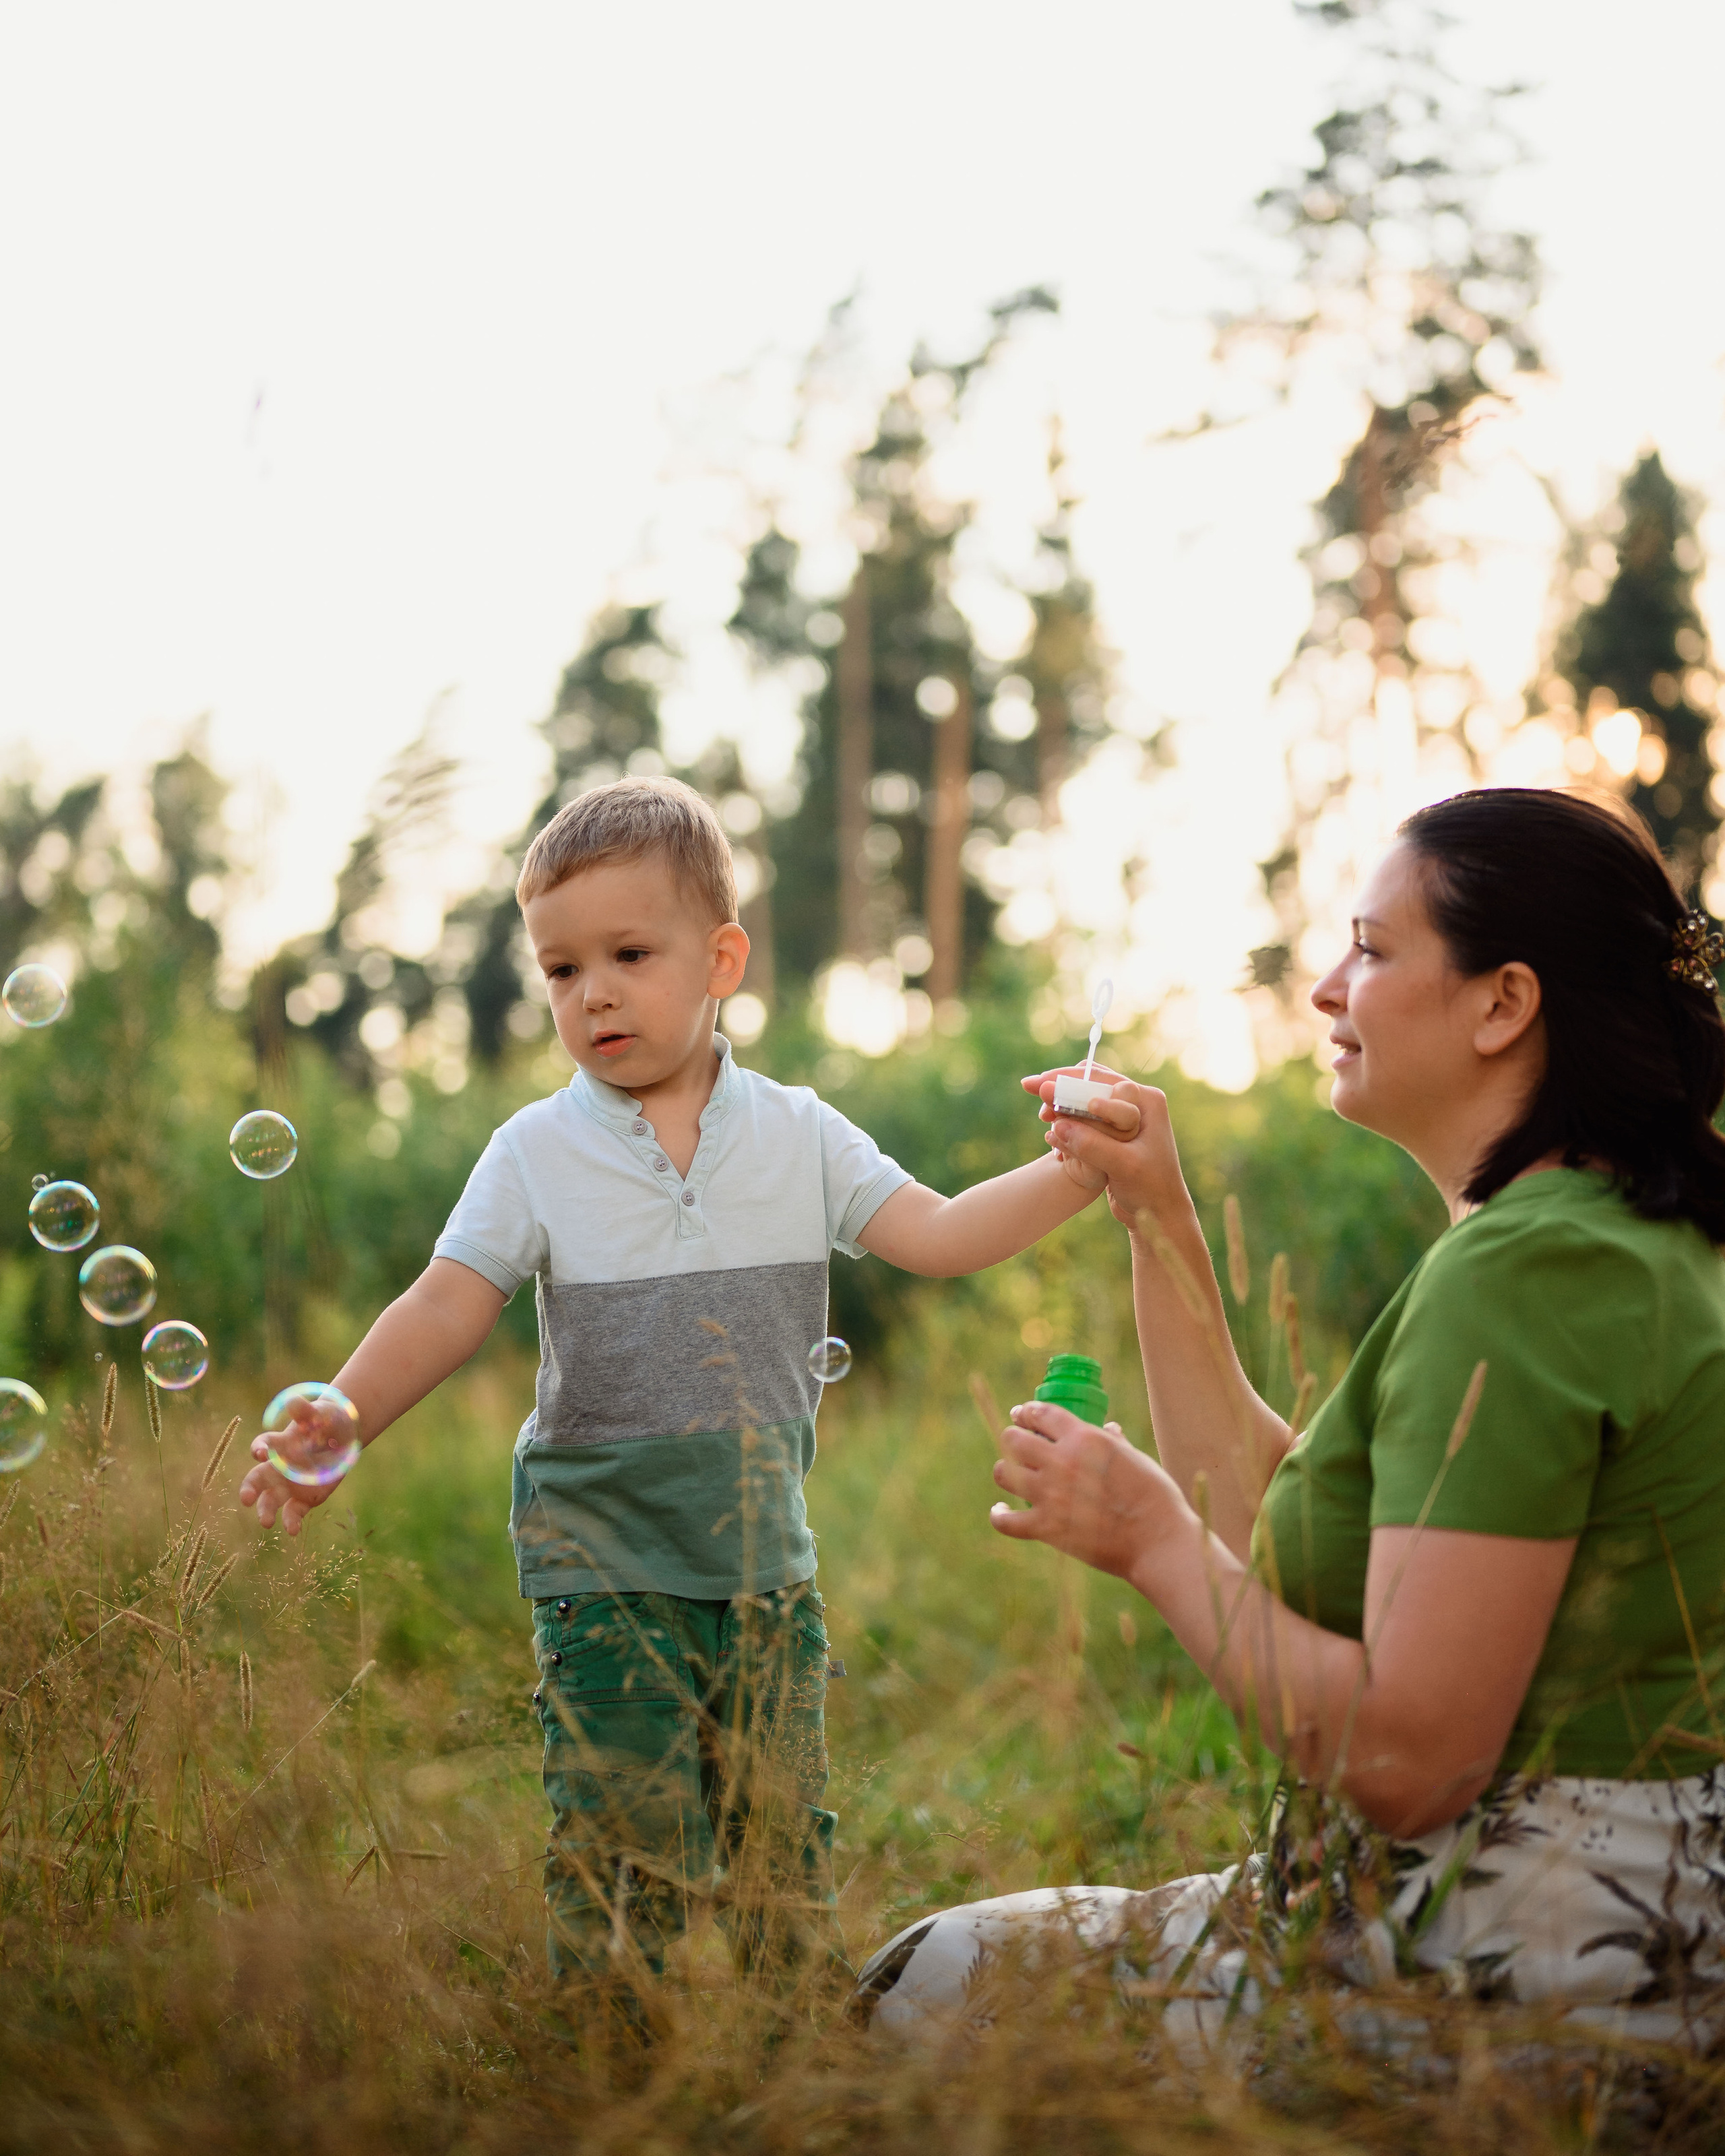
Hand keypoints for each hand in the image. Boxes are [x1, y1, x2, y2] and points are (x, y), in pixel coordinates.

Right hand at [238, 1394, 355, 1536]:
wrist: (343, 1438)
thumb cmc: (328, 1421)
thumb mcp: (322, 1413)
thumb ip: (306, 1411)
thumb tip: (292, 1402)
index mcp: (280, 1444)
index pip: (263, 1445)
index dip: (260, 1448)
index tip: (261, 1452)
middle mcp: (279, 1467)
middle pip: (258, 1479)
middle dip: (249, 1489)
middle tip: (245, 1499)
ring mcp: (289, 1485)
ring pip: (270, 1500)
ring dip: (265, 1511)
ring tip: (266, 1522)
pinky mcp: (303, 1499)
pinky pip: (293, 1512)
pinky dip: (290, 1521)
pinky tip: (292, 1530)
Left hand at [989, 1398, 1192, 1579]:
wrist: (1158, 1541)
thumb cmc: (1156, 1498)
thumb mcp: (1137, 1459)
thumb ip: (1115, 1442)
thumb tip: (1109, 1428)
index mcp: (1086, 1438)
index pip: (1043, 1414)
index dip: (1027, 1411)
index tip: (1021, 1414)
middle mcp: (1062, 1461)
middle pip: (1015, 1440)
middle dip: (1013, 1438)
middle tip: (1015, 1443)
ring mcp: (1051, 1495)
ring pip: (1004, 1473)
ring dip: (1004, 1471)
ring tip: (1008, 1473)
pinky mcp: (1047, 1528)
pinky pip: (1006, 1521)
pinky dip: (999, 1515)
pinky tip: (1000, 1511)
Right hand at [1018, 1064, 1140, 1191]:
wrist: (1160, 1216)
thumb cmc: (1151, 1189)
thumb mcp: (1123, 1166)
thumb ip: (1092, 1144)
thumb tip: (1059, 1125)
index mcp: (1146, 1101)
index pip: (1102, 1080)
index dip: (1070, 1081)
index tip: (1043, 1087)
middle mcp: (1136, 1104)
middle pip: (1091, 1084)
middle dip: (1060, 1086)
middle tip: (1030, 1085)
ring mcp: (1123, 1119)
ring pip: (1084, 1100)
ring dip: (1060, 1104)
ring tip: (1042, 1115)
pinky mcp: (1112, 1135)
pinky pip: (1084, 1119)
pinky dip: (1066, 1121)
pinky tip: (1050, 1130)